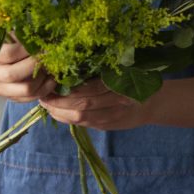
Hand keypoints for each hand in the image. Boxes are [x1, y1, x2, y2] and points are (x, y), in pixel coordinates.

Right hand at [0, 41, 57, 101]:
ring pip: (25, 89)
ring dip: (42, 79)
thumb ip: (25, 38)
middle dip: (34, 65)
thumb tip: (43, 44)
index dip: (27, 50)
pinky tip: (50, 79)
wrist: (6, 59)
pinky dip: (45, 89)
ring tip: (49, 68)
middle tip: (46, 58)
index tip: (39, 46)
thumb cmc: (14, 44)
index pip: (8, 54)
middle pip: (12, 74)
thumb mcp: (16, 36)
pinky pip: (31, 98)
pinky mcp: (11, 98)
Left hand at [39, 79, 153, 130]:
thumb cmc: (131, 79)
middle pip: (83, 104)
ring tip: (46, 103)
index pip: (91, 88)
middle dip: (59, 101)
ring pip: (81, 117)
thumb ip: (98, 70)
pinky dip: (66, 119)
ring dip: (59, 111)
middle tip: (43, 93)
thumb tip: (68, 67)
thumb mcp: (120, 69)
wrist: (150, 103)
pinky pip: (83, 124)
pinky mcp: (107, 126)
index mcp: (121, 83)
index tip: (52, 80)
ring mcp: (112, 116)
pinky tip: (55, 112)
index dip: (70, 87)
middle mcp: (118, 101)